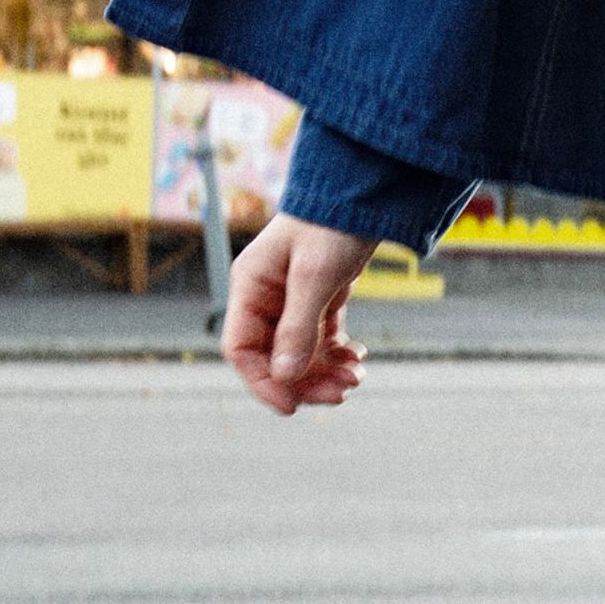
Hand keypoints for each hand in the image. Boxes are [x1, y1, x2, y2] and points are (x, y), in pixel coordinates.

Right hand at [223, 214, 374, 414]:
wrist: (362, 196)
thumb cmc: (331, 226)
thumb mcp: (313, 277)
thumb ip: (297, 327)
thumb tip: (284, 377)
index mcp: (249, 287)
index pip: (241, 349)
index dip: (262, 382)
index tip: (291, 407)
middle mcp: (265, 298)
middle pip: (273, 358)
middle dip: (306, 381)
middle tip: (343, 394)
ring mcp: (290, 301)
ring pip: (299, 355)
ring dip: (325, 372)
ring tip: (357, 375)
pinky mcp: (317, 301)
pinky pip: (320, 341)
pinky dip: (337, 355)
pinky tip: (358, 358)